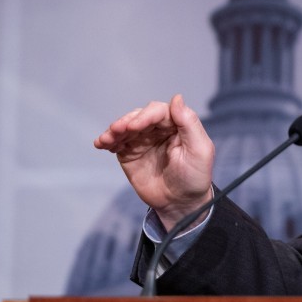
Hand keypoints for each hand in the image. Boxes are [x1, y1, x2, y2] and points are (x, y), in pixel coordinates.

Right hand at [94, 94, 214, 230]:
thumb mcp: (200, 151)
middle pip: (140, 116)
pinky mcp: (130, 153)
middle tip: (118, 130)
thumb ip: (190, 124)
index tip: (135, 126)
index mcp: (178, 125)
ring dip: (114, 130)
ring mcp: (143, 140)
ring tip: (106, 139)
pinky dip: (107, 140)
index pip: (160, 111)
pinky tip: (102, 143)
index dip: (146, 115)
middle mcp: (160, 129)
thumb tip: (177, 98)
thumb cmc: (195, 177)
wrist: (180, 203)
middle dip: (127, 121)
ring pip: (126, 127)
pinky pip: (116, 142)